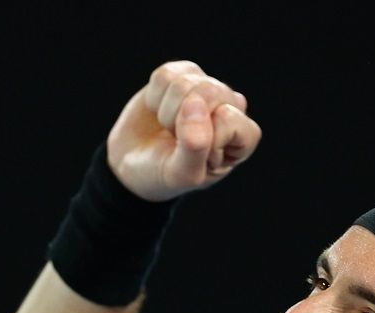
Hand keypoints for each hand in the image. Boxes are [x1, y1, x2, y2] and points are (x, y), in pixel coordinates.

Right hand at [106, 60, 262, 201]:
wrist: (131, 165)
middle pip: (210, 92)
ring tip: (169, 129)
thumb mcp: (182, 175)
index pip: (228, 119)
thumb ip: (195, 147)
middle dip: (181, 120)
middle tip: (176, 140)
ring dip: (166, 111)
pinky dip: (154, 97)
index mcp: (243, 138)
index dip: (202, 139)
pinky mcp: (182, 75)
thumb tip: (195, 102)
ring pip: (186, 81)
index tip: (192, 157)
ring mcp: (207, 88)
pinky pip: (165, 74)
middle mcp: (231, 108)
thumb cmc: (163, 175)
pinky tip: (159, 111)